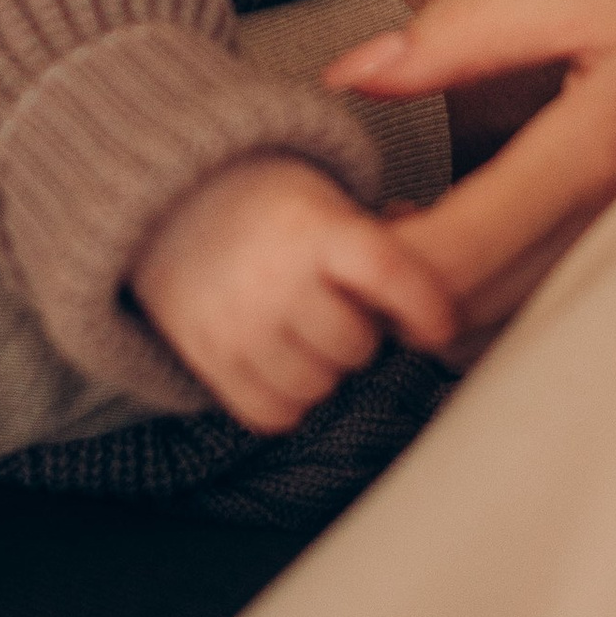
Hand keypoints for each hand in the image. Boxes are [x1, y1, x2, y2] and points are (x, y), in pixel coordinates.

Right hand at [129, 154, 457, 433]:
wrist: (174, 209)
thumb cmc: (278, 211)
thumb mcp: (329, 203)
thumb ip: (381, 248)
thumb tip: (442, 309)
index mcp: (316, 229)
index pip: (384, 270)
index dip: (422, 303)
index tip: (439, 327)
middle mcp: (275, 278)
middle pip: (354, 346)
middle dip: (360, 336)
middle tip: (343, 314)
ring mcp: (238, 323)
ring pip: (316, 387)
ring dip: (323, 371)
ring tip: (308, 336)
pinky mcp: (208, 359)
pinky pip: (272, 413)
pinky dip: (286, 399)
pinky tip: (281, 362)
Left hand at [329, 0, 615, 341]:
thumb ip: (466, 28)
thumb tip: (347, 76)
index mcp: (595, 149)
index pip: (451, 254)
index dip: (375, 259)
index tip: (348, 216)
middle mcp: (614, 238)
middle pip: (454, 317)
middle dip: (393, 278)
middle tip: (373, 212)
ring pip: (488, 344)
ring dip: (437, 301)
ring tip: (425, 228)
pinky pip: (533, 347)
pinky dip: (489, 314)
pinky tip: (488, 253)